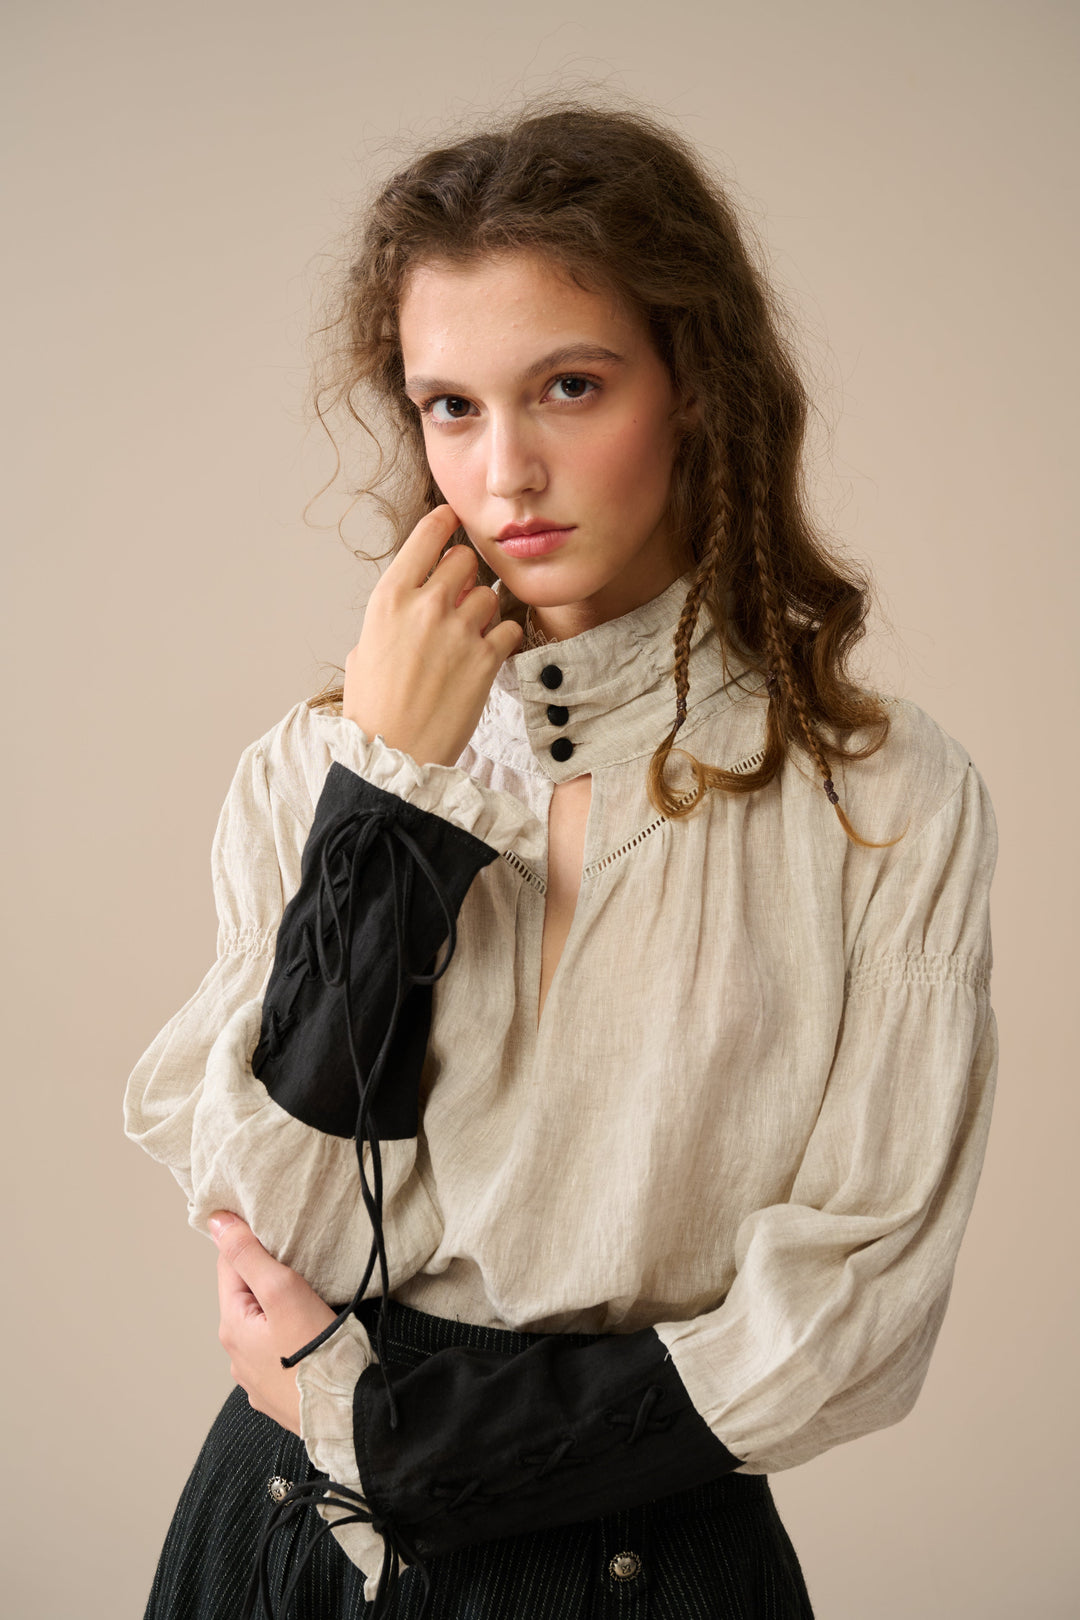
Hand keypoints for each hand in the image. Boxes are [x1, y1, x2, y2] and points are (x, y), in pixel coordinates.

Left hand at [210, 1211, 336, 1435]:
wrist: (347, 1414)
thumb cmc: (317, 1353)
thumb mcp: (282, 1290)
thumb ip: (248, 1255)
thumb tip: (216, 1222)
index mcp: (232, 1327)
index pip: (230, 1267)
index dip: (254, 1246)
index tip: (281, 1238)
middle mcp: (236, 1357)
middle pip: (247, 1299)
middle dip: (268, 1281)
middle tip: (303, 1273)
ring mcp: (256, 1381)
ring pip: (263, 1329)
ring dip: (279, 1314)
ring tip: (310, 1309)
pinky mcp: (278, 1396)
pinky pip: (278, 1356)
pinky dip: (290, 1342)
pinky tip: (311, 1341)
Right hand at [343, 504, 522, 767]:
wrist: (394, 754)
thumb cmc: (373, 708)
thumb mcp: (364, 648)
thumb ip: (393, 616)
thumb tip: (413, 601)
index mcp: (389, 598)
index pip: (428, 536)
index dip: (445, 524)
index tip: (453, 523)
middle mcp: (425, 606)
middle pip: (466, 560)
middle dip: (466, 575)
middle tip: (460, 597)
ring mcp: (459, 630)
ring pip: (490, 595)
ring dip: (484, 611)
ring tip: (469, 637)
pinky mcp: (486, 658)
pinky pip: (509, 627)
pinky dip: (502, 638)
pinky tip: (486, 655)